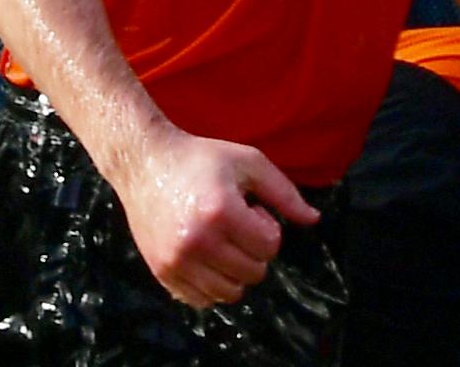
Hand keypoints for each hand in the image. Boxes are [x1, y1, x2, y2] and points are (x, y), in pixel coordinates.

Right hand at [112, 128, 320, 308]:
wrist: (145, 164)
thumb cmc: (201, 159)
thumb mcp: (248, 162)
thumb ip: (284, 193)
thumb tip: (314, 220)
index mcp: (220, 211)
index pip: (269, 247)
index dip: (266, 226)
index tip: (250, 209)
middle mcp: (197, 241)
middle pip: (253, 273)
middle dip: (253, 250)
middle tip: (235, 224)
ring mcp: (176, 261)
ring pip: (230, 293)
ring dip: (234, 271)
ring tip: (221, 241)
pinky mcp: (162, 273)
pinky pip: (202, 300)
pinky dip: (210, 284)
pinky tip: (204, 256)